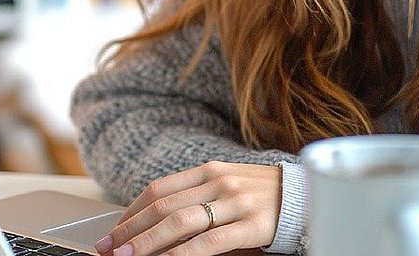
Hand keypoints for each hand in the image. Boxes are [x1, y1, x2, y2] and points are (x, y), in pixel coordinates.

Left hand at [94, 161, 280, 255]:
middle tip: (109, 249)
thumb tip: (156, 224)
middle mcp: (218, 182)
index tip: (113, 231)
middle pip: (163, 206)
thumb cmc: (264, 196)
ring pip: (180, 223)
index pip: (158, 190)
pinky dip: (182, 254)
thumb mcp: (228, 188)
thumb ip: (197, 198)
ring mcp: (235, 201)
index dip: (131, 212)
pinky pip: (209, 242)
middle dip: (130, 230)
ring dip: (147, 243)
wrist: (310, 196)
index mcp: (209, 170)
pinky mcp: (251, 224)